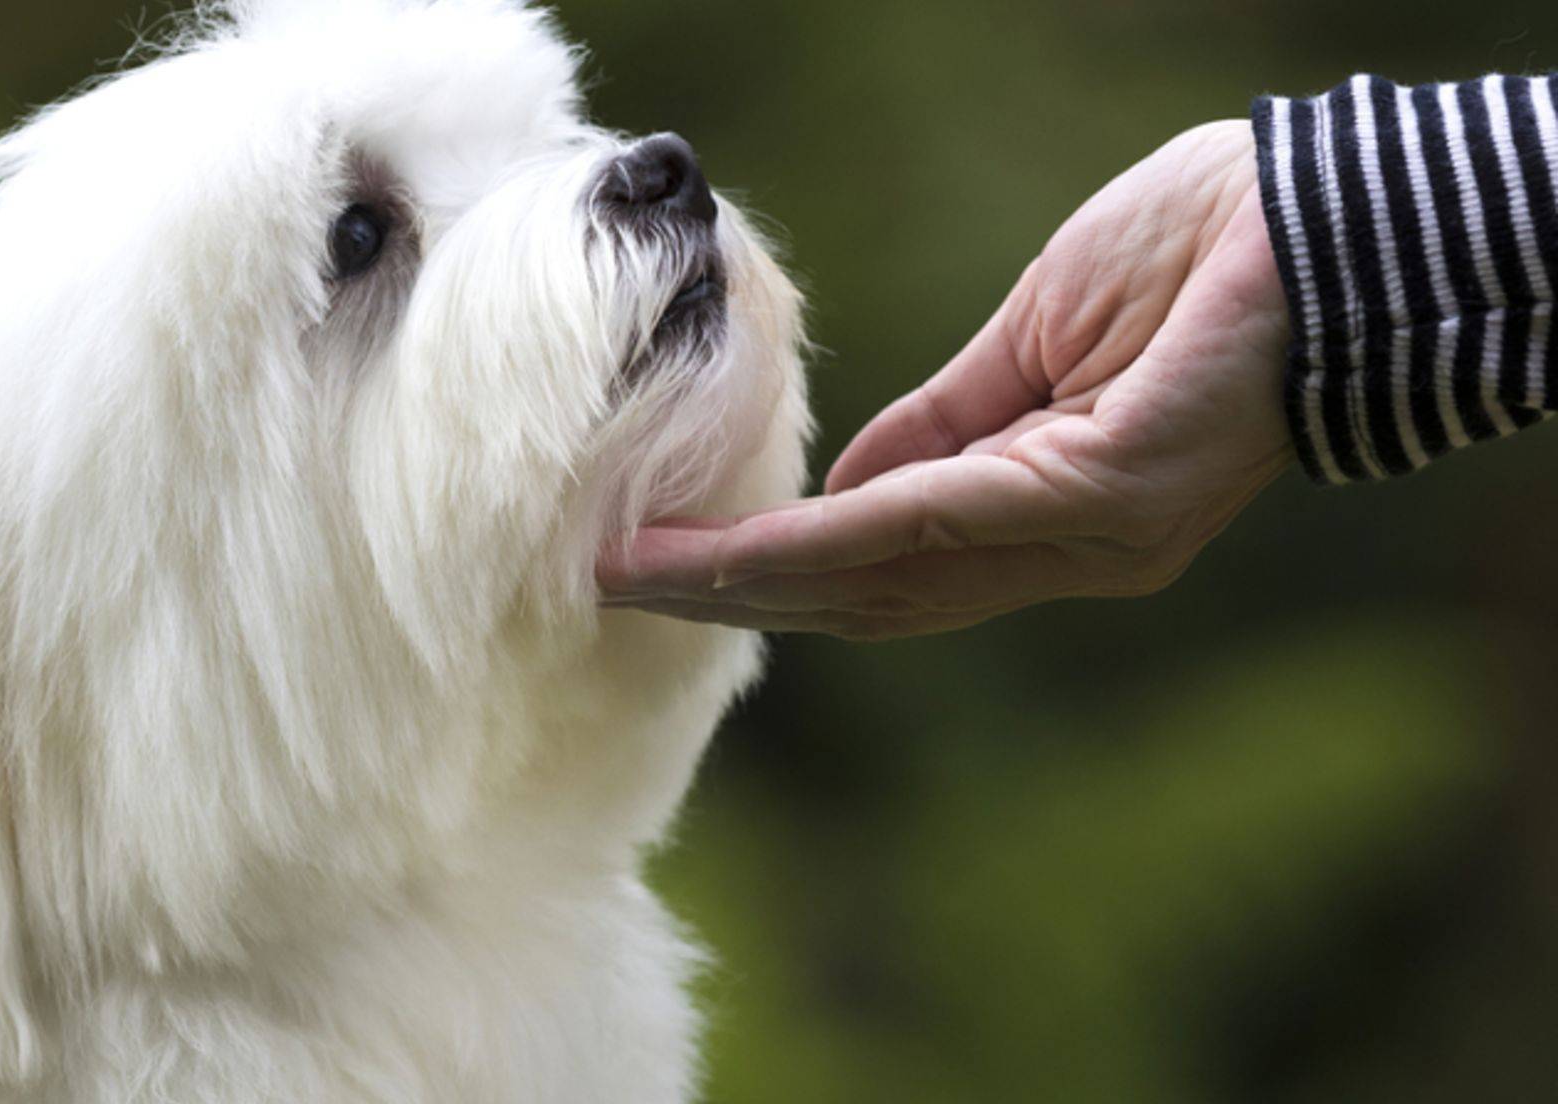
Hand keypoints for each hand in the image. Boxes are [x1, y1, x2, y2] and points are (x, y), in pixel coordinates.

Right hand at [600, 121, 1292, 639]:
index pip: (896, 567)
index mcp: (1061, 515)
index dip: (778, 576)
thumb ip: (945, 426)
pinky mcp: (1105, 489)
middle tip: (623, 590)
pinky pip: (938, 523)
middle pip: (879, 599)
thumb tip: (837, 494)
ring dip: (758, 584)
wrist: (1331, 214)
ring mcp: (1094, 535)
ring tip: (648, 576)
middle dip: (743, 599)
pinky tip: (741, 549)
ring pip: (893, 580)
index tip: (667, 567)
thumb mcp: (1040, 339)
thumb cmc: (1200, 253)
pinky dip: (829, 541)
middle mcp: (1076, 553)